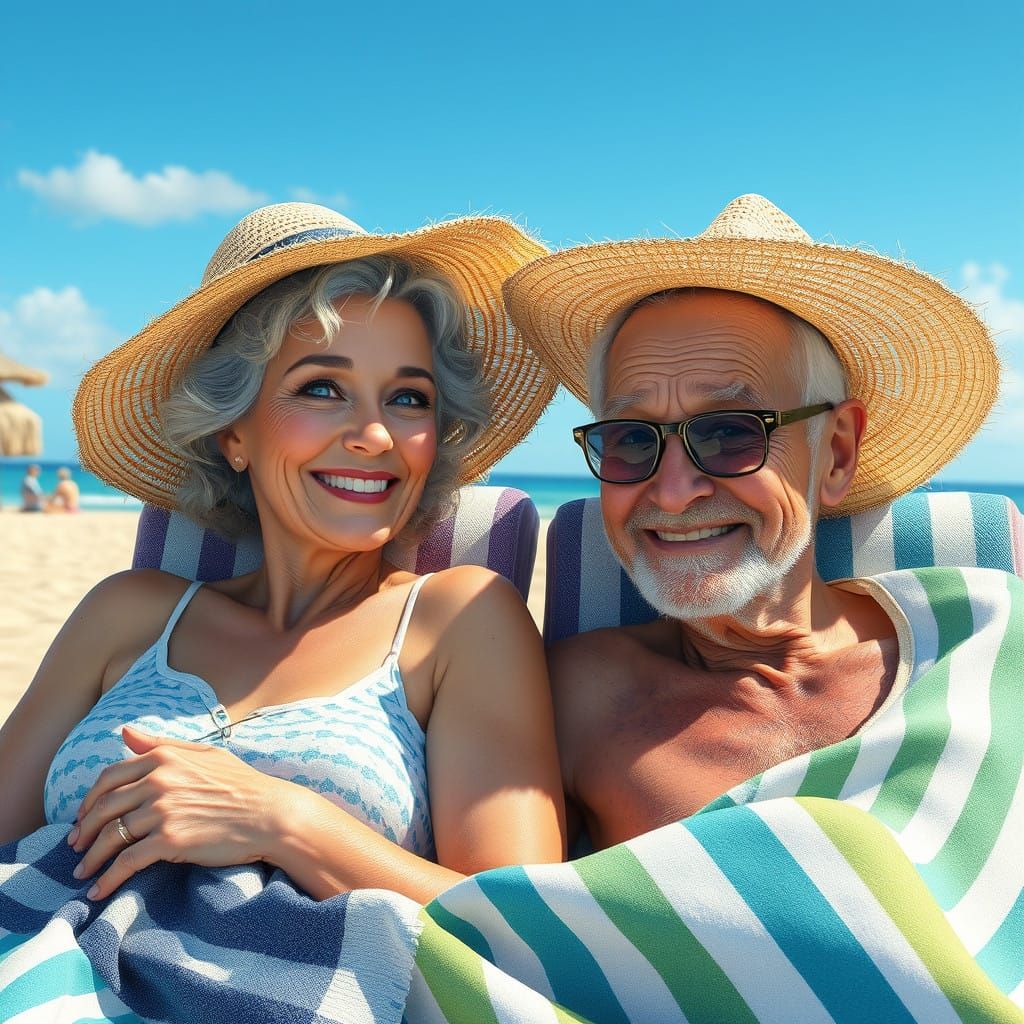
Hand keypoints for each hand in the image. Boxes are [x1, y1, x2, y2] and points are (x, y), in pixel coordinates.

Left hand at [68, 725, 284, 899]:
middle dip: (84, 829)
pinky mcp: (170, 840)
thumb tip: (125, 733)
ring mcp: (163, 810)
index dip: (89, 800)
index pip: (109, 777)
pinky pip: (127, 861)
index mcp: (164, 758)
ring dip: (91, 857)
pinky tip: (98, 890)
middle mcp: (158, 780)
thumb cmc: (242, 784)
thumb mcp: (204, 754)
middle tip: (75, 846)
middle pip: (103, 807)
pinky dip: (108, 879)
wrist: (270, 814)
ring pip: (111, 836)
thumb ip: (161, 745)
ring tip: (84, 872)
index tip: (83, 816)